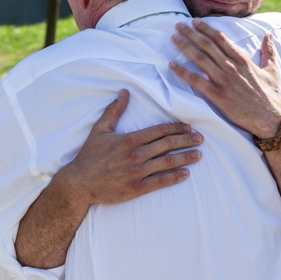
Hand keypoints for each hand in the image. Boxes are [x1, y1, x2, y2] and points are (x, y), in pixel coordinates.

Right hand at [58, 89, 202, 206]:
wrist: (80, 182)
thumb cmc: (89, 156)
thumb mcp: (100, 129)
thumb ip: (114, 110)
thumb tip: (124, 92)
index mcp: (130, 139)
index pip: (159, 131)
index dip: (176, 128)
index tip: (188, 127)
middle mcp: (136, 154)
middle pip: (168, 145)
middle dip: (186, 140)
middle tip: (200, 138)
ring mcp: (137, 172)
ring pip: (167, 162)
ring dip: (185, 157)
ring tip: (198, 154)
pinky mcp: (137, 188)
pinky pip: (160, 181)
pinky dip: (175, 177)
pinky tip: (186, 174)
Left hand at [169, 20, 280, 139]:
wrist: (271, 118)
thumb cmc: (271, 96)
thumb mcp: (272, 69)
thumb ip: (268, 51)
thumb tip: (269, 34)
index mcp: (242, 60)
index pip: (221, 39)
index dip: (206, 29)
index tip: (195, 22)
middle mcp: (231, 67)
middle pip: (207, 46)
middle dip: (191, 33)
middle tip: (178, 25)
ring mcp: (223, 81)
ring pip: (200, 59)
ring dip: (185, 47)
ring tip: (174, 39)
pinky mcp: (218, 96)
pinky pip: (197, 81)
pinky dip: (183, 72)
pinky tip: (172, 65)